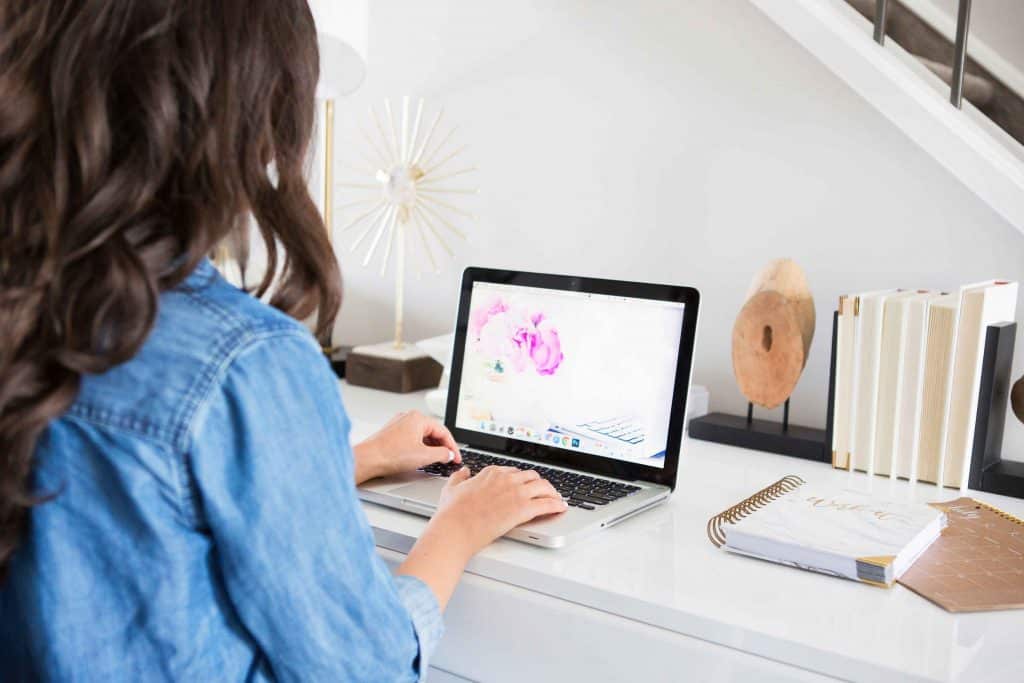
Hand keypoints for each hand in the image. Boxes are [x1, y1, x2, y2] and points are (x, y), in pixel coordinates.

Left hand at [352, 411, 460, 484]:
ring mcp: (398, 425)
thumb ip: (442, 454)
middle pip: (432, 432)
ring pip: (421, 436)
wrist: (368, 460)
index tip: (456, 457)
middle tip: (448, 460)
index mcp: (418, 418)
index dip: (452, 447)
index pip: (443, 431)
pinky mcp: (392, 434)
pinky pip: (411, 439)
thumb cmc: (390, 455)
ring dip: (430, 448)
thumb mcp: (424, 456)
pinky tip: (419, 458)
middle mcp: (408, 418)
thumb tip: (448, 454)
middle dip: (441, 447)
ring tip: (434, 461)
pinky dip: (419, 448)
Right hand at [432, 466, 568, 555]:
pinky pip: (547, 503)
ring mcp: (517, 492)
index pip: (514, 472)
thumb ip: (459, 477)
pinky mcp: (524, 508)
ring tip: (556, 499)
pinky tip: (560, 508)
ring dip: (552, 492)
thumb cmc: (452, 512)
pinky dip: (557, 505)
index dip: (522, 479)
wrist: (457, 528)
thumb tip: (464, 471)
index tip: (525, 485)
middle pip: (532, 477)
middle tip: (543, 491)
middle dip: (539, 484)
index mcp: (491, 473)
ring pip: (543, 486)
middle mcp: (507, 479)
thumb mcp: (451, 488)